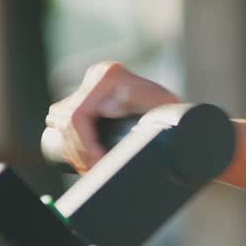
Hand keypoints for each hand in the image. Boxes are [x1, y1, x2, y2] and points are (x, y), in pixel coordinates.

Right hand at [45, 61, 181, 171]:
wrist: (184, 118)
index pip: (79, 115)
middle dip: (78, 152)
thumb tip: (111, 105)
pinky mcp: (88, 97)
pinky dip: (70, 142)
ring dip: (72, 150)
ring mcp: (90, 84)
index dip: (84, 145)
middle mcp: (97, 74)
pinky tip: (80, 158)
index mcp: (110, 75)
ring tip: (91, 168)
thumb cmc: (175, 116)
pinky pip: (63, 121)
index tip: (98, 164)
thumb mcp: (164, 109)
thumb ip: (143, 99)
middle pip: (67, 120)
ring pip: (61, 123)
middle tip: (94, 171)